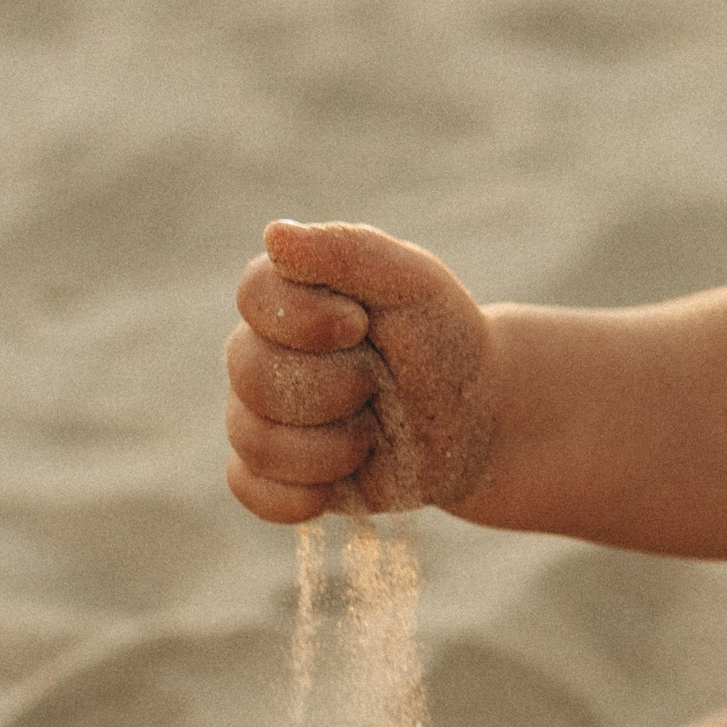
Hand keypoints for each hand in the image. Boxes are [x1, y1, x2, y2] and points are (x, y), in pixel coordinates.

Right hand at [223, 220, 497, 521]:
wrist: (478, 423)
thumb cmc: (446, 342)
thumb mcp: (417, 284)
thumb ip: (351, 252)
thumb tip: (274, 234)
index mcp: (292, 296)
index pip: (254, 294)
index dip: (304, 318)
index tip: (361, 325)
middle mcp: (264, 351)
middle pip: (249, 373)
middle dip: (332, 388)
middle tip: (377, 385)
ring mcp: (264, 414)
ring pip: (252, 438)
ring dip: (329, 447)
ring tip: (373, 435)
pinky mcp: (276, 473)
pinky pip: (247, 487)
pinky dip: (296, 493)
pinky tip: (340, 482)